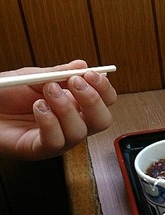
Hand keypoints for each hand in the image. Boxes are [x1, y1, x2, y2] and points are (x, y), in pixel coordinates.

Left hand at [0, 59, 117, 160]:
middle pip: (102, 120)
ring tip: (47, 92)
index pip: (105, 101)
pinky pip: (56, 141)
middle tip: (74, 83)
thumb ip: (58, 73)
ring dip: (65, 108)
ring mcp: (59, 138)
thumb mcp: (33, 77)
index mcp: (75, 104)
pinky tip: (37, 107)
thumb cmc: (5, 94)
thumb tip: (82, 65)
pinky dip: (49, 121)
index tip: (91, 74)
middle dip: (92, 100)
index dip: (104, 89)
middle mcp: (72, 123)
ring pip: (80, 132)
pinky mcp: (41, 150)